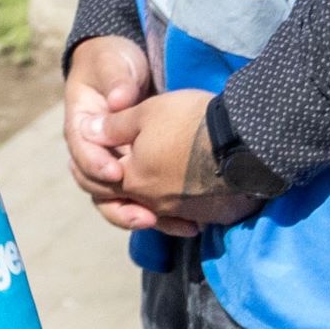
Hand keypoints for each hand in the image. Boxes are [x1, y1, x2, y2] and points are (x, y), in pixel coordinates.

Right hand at [62, 33, 151, 221]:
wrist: (123, 66)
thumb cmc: (114, 62)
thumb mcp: (114, 64)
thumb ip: (116, 81)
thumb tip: (119, 100)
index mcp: (80, 125)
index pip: (82, 151)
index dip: (96, 164)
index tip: (116, 173)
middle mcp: (93, 151)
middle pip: (94, 186)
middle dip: (117, 203)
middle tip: (143, 214)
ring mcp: (113, 163)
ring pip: (115, 199)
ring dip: (135, 215)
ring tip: (160, 224)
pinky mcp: (134, 171)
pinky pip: (139, 198)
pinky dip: (157, 213)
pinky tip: (182, 222)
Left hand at [109, 87, 265, 236]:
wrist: (242, 140)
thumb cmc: (189, 121)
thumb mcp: (146, 112)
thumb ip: (114, 127)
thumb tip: (87, 132)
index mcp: (133, 178)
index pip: (102, 181)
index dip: (95, 169)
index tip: (99, 161)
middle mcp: (154, 201)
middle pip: (126, 200)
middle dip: (117, 190)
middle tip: (117, 177)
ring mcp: (182, 210)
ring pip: (155, 211)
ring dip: (147, 204)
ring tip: (148, 194)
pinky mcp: (207, 213)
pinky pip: (184, 216)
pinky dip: (177, 211)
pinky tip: (182, 202)